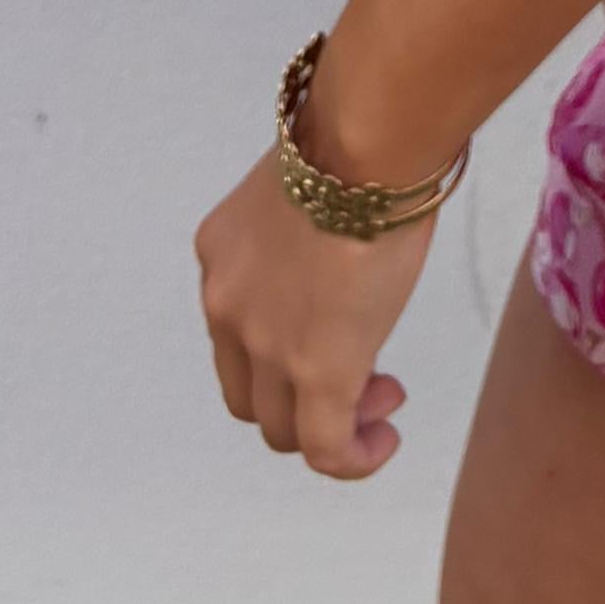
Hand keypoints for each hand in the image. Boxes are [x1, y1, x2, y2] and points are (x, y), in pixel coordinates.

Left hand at [192, 148, 434, 477]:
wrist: (366, 145)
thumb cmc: (357, 146)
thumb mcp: (306, 193)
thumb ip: (305, 236)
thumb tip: (338, 257)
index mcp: (220, 256)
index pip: (237, 333)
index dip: (285, 352)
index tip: (340, 331)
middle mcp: (226, 305)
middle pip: (250, 391)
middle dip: (306, 397)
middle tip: (370, 376)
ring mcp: (265, 344)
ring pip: (282, 426)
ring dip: (332, 424)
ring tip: (384, 402)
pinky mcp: (314, 371)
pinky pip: (323, 447)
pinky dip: (351, 458)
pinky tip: (383, 443)